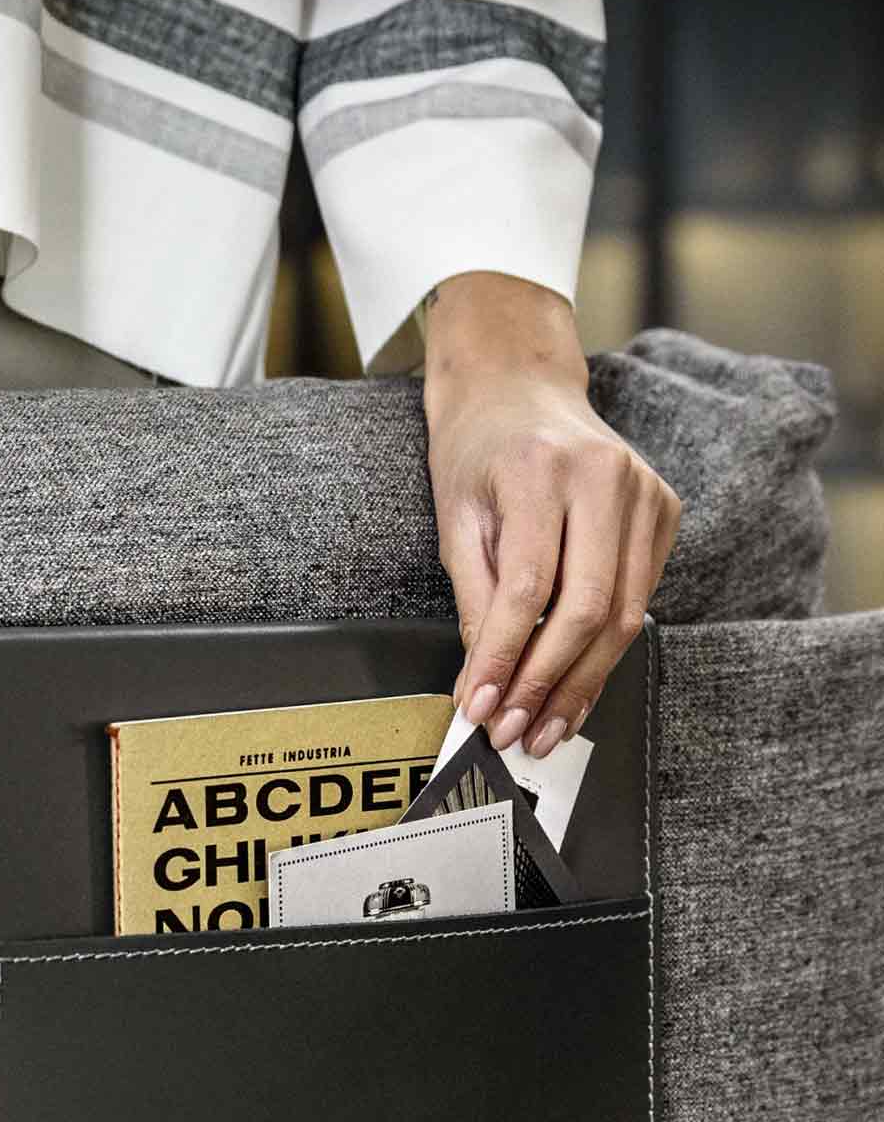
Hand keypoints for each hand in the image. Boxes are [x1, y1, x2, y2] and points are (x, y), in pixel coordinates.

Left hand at [422, 273, 680, 755]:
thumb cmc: (477, 451)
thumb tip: (484, 686)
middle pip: (589, 607)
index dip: (506, 658)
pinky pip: (640, 598)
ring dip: (582, 682)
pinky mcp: (666, 510)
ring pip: (624, 614)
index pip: (529, 587)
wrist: (518, 388)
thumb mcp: (455, 519)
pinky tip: (575, 688)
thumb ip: (476, 600)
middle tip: (515, 732)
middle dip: (548, 683)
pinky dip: (606, 652)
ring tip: (545, 728)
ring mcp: (645, 492)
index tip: (480, 708)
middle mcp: (604, 477)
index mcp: (540, 469)